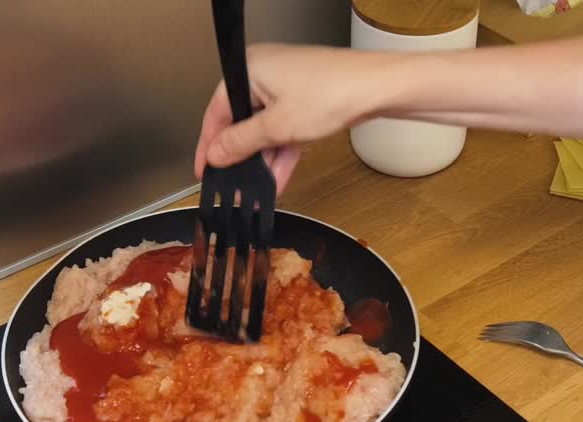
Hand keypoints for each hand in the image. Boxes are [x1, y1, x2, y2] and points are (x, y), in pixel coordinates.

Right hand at [194, 44, 389, 194]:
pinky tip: (277, 180)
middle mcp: (264, 73)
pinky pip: (284, 130)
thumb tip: (215, 154)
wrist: (378, 89)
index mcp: (249, 69)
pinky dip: (281, 153)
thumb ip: (241, 143)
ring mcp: (286, 86)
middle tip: (232, 186)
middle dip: (241, 158)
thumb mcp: (277, 126)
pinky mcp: (305, 99)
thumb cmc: (332, 92)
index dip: (210, 145)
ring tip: (255, 191)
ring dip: (263, 161)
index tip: (204, 171)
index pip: (217, 112)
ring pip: (265, 130)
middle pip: (242, 122)